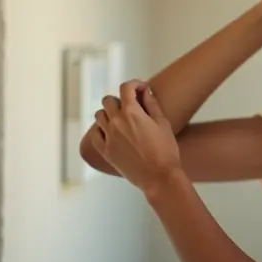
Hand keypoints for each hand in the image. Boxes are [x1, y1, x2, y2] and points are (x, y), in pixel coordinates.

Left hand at [91, 80, 181, 194]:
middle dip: (121, 99)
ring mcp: (108, 137)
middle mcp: (116, 122)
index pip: (126, 88)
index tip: (142, 89)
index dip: (135, 84)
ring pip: (99, 115)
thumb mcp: (163, 123)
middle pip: (109, 100)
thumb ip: (152, 104)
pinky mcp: (105, 151)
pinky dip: (101, 130)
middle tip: (132, 105)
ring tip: (122, 119)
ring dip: (109, 113)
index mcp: (132, 113)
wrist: (159, 176)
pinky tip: (112, 132)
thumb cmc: (165, 150)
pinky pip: (95, 134)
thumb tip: (145, 92)